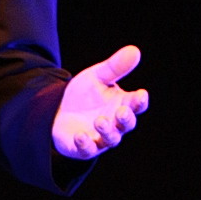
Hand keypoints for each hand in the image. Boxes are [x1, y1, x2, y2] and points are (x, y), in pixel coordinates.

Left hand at [52, 44, 147, 158]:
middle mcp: (116, 124)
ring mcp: (100, 138)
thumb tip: (134, 50)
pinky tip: (80, 135)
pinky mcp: (83, 148)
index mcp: (123, 104)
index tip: (141, 94)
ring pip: (110, 138)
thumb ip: (115, 67)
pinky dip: (85, 144)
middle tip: (121, 111)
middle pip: (126, 124)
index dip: (140, 101)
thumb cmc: (85, 95)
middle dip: (125, 118)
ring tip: (100, 121)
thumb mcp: (97, 76)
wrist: (59, 110)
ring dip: (106, 131)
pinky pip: (87, 149)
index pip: (136, 105)